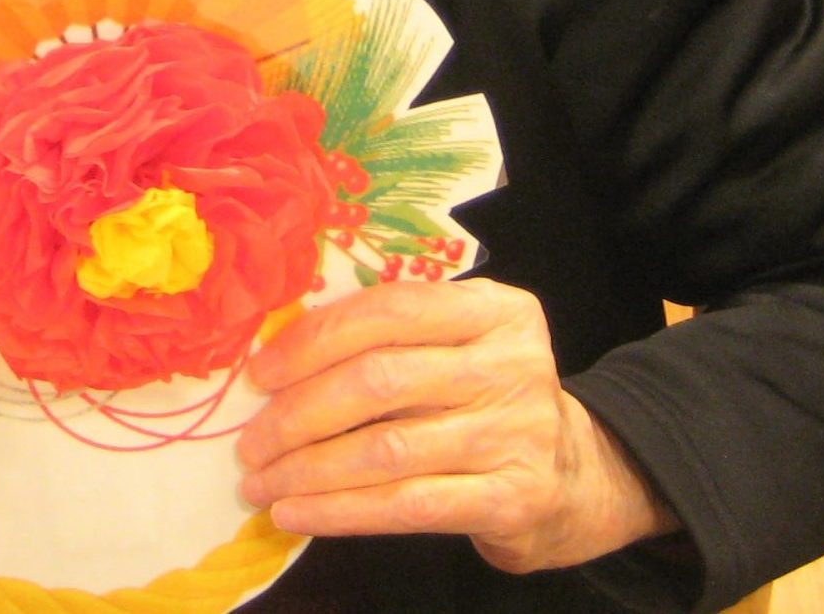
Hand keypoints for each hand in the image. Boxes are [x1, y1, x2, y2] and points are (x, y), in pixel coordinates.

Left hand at [234, 279, 675, 573]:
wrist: (573, 477)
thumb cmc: (486, 401)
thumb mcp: (458, 347)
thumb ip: (392, 338)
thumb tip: (278, 358)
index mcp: (494, 309)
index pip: (386, 313)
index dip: (312, 341)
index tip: (259, 374)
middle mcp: (510, 364)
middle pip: (379, 381)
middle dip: (297, 413)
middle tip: (251, 442)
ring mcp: (516, 433)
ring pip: (385, 449)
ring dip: (307, 470)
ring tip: (260, 483)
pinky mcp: (513, 499)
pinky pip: (406, 506)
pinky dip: (339, 512)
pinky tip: (296, 514)